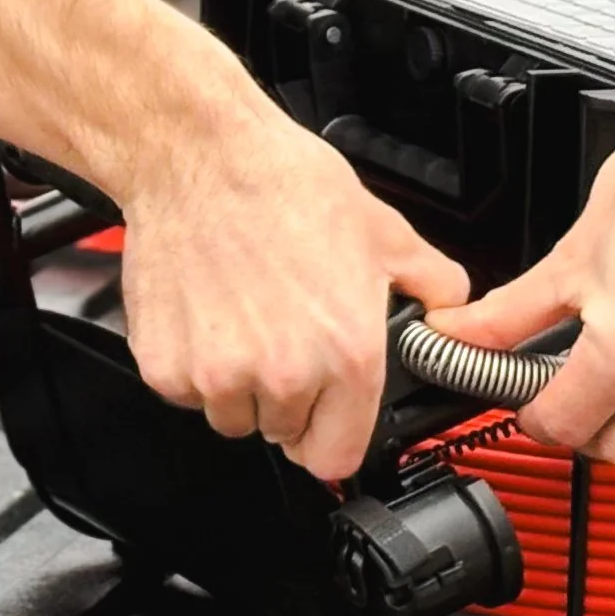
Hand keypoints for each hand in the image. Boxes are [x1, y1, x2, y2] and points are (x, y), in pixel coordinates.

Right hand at [117, 96, 468, 481]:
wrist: (201, 158)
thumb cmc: (284, 186)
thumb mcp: (385, 232)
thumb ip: (432, 285)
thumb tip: (449, 313)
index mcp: (346, 355)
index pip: (338, 457)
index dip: (335, 435)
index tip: (328, 416)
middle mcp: (283, 376)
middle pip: (284, 436)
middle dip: (289, 400)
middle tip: (285, 338)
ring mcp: (217, 376)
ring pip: (233, 417)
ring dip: (241, 386)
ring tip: (247, 319)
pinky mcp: (165, 367)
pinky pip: (186, 394)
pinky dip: (195, 366)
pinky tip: (211, 312)